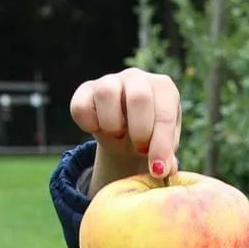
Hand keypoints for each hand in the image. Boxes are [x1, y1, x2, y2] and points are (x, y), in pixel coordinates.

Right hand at [69, 67, 182, 183]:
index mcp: (163, 88)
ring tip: (118, 134)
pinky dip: (89, 124)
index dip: (161, 145)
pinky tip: (99, 129)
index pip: (165, 114)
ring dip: (112, 124)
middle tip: (139, 147)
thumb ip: (167, 158)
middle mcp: (137, 77)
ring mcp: (110, 80)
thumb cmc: (150, 137)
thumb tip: (164, 169)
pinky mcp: (86, 90)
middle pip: (139, 97)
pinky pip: (81, 105)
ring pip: (107, 93)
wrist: (124, 134)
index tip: (157, 169)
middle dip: (140, 131)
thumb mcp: (163, 147)